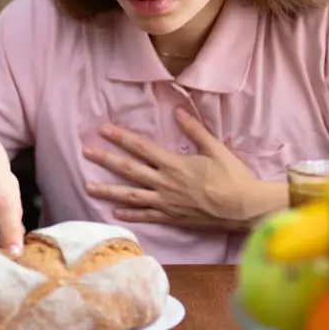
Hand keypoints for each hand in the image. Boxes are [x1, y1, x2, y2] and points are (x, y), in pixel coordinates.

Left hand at [83, 108, 272, 229]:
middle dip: (105, 159)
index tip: (103, 130)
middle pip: (129, 169)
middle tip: (85, 152)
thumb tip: (178, 110)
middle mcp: (165, 183)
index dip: (120, 137)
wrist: (243, 208)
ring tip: (88, 186)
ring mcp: (166, 203)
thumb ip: (195, 130)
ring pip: (130, 195)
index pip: (141, 147)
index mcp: (174, 164)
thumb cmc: (233, 177)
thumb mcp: (216, 148)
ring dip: (108, 190)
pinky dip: (129, 213)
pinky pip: (146, 216)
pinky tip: (115, 211)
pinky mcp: (171, 218)